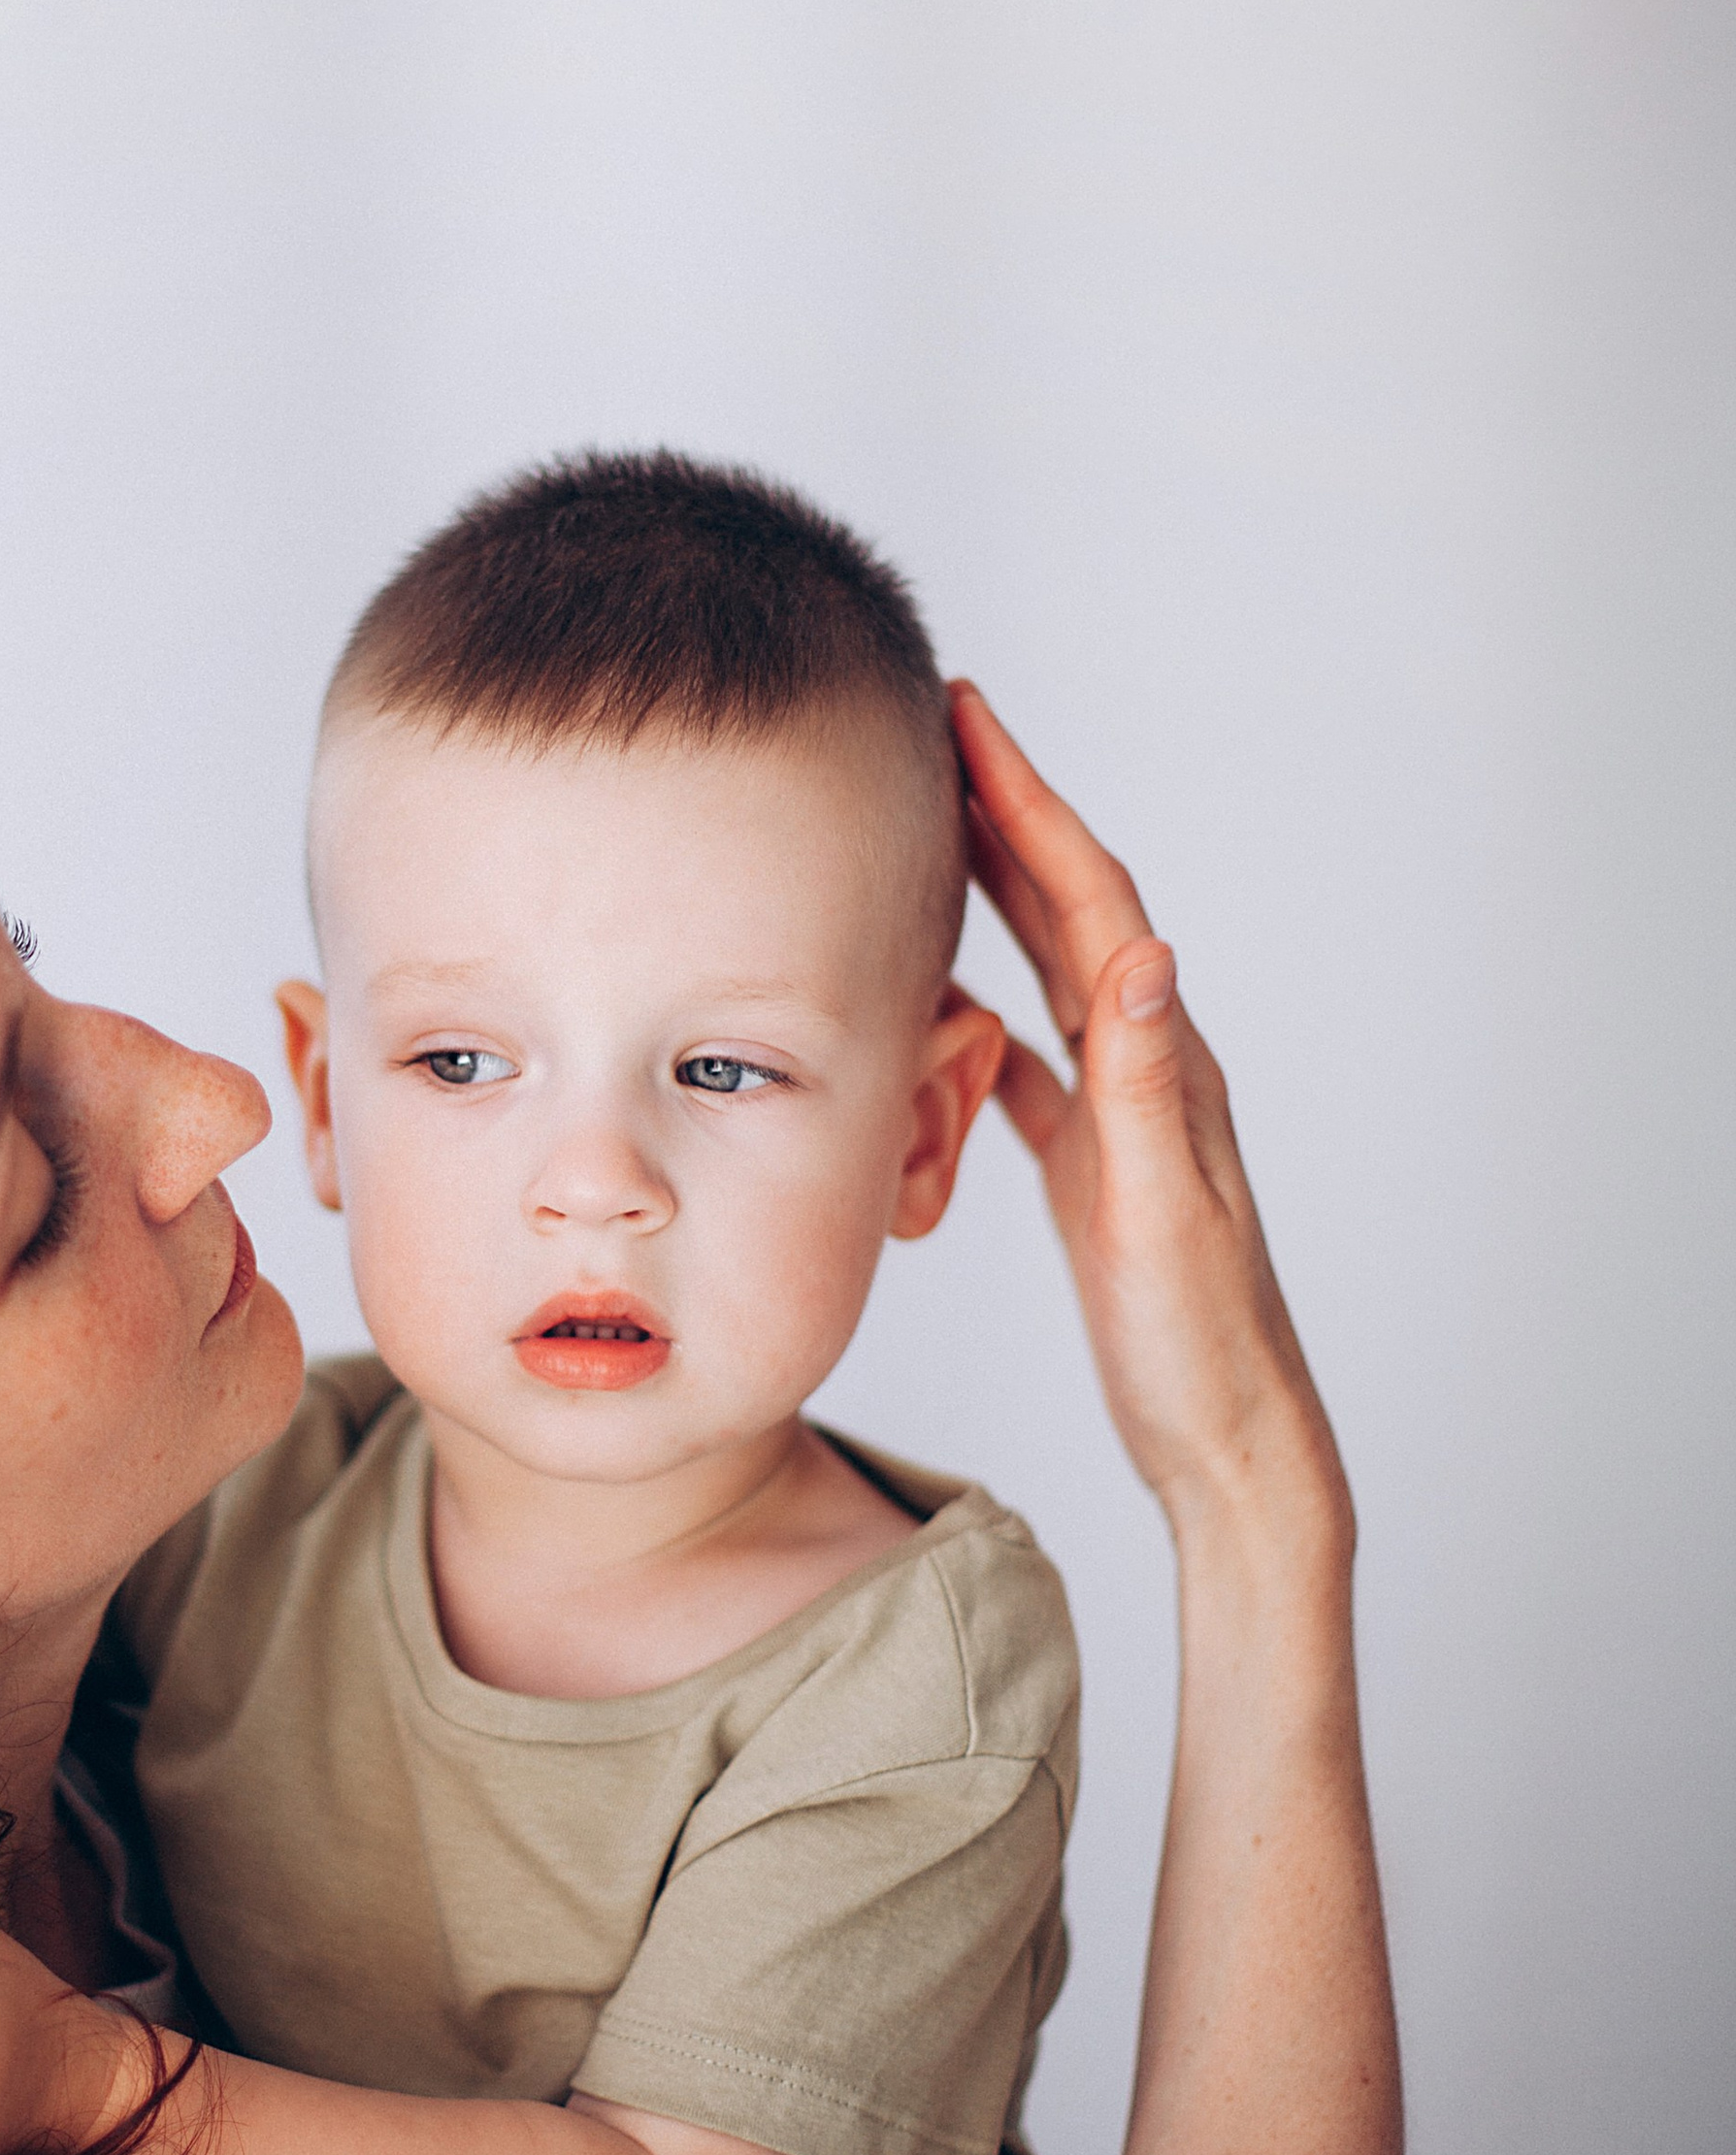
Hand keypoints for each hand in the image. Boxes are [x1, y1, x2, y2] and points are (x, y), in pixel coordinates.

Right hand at [951, 682, 1347, 1545]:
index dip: (1028, 802)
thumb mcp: (1162, 1210)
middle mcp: (1148, 1067)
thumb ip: (1142, 1087)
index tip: (967, 719)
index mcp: (1163, 1062)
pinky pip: (1026, 1057)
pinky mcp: (1093, 1162)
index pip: (1091, 901)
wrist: (1228, 1434)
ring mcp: (1121, 1112)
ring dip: (991, 893)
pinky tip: (934, 998)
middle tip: (937, 730)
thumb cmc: (1199, 1341)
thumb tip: (1142, 954)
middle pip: (1067, 909)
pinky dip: (978, 1008)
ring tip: (926, 828)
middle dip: (1004, 812)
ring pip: (1044, 971)